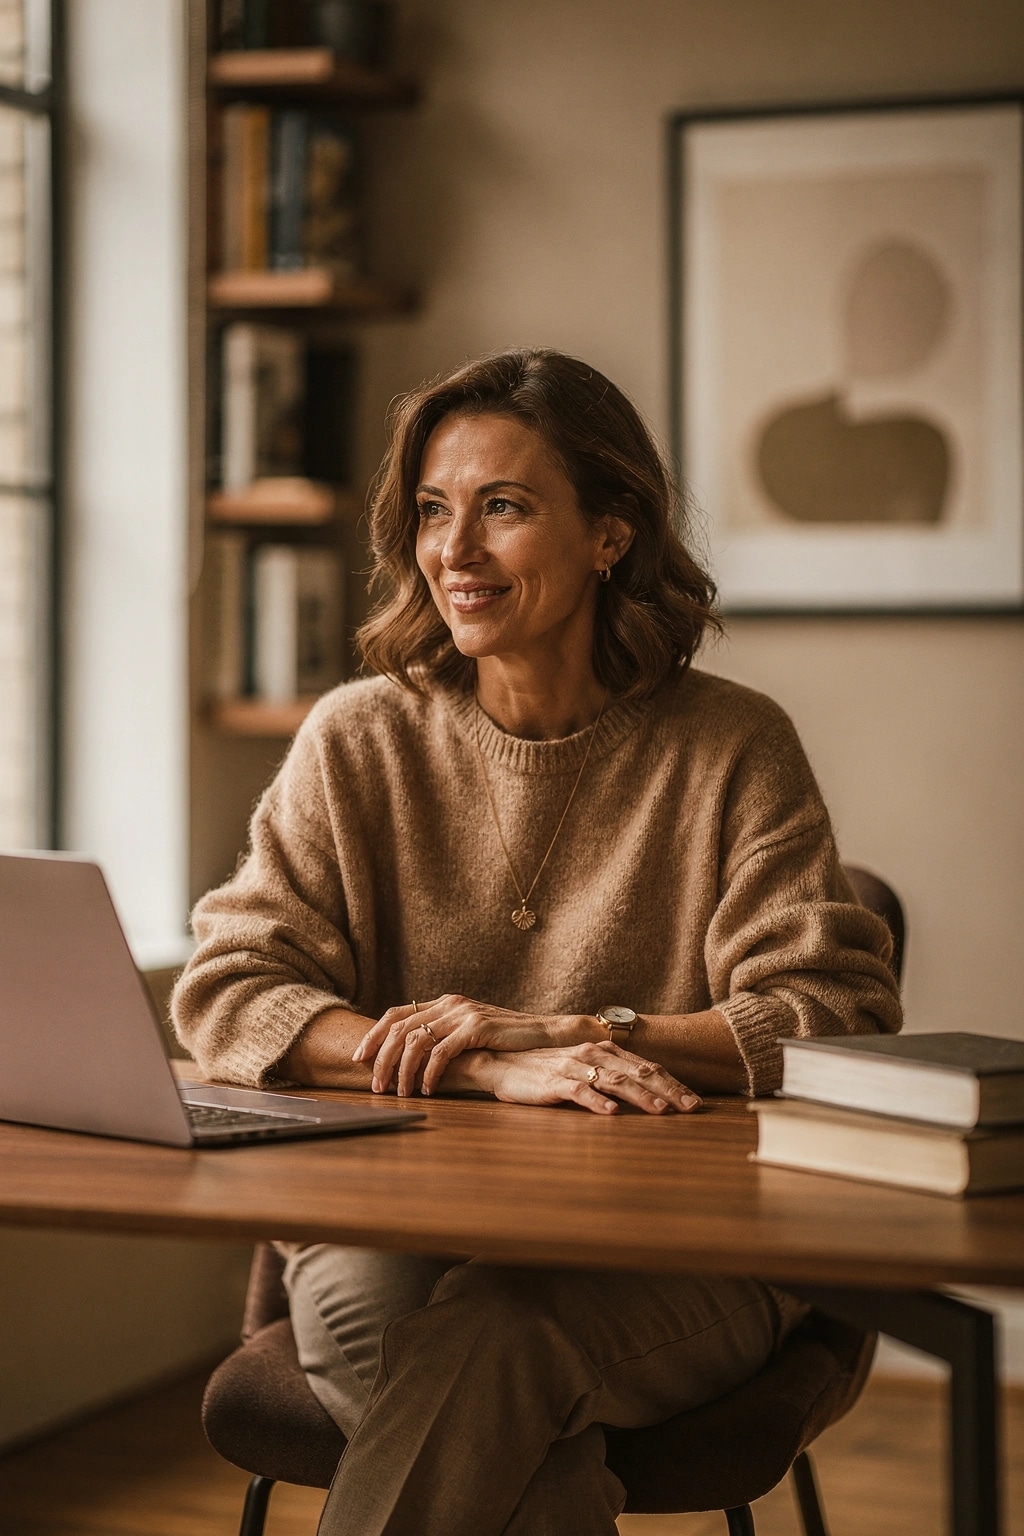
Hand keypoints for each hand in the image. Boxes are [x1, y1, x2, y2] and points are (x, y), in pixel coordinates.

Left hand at [354, 995, 583, 1096]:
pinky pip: (441, 1051)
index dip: (374, 1035)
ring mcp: (462, 1013)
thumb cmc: (506, 1040)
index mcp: (443, 1002)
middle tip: (374, 1084)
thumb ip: (444, 1037)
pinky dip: (430, 1072)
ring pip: (416, 1040)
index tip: (359, 1058)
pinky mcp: (476, 1027)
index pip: (395, 1014)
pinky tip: (427, 1088)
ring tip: (399, 1092)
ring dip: (402, 1070)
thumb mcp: (469, 1033)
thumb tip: (410, 1058)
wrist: (544, 1034)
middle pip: (399, 1028)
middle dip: (381, 1058)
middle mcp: (449, 1003)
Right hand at [479, 1040, 702, 1115]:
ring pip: (614, 1081)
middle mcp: (593, 1054)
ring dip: (640, 1097)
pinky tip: (611, 1114)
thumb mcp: (585, 1071)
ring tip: (661, 1111)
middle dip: (668, 1091)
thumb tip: (648, 1094)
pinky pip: (579, 1092)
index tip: (696, 1101)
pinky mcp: (553, 1081)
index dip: (674, 1084)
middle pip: (638, 1073)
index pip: (647, 1068)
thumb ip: (613, 1077)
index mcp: (605, 1051)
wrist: (502, 1064)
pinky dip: (596, 1102)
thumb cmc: (547, 1071)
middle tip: (691, 1108)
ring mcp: (573, 1067)